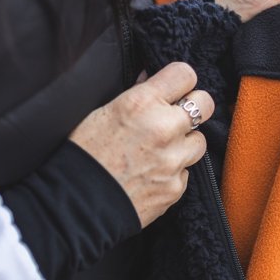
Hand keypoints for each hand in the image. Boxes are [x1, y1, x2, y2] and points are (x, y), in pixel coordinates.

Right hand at [69, 62, 214, 228]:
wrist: (74, 204)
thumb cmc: (82, 154)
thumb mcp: (101, 113)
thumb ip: (134, 94)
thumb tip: (151, 78)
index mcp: (142, 103)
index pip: (185, 74)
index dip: (181, 81)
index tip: (175, 89)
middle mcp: (164, 128)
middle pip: (205, 103)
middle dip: (193, 107)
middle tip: (176, 117)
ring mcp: (173, 160)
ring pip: (200, 141)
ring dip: (184, 143)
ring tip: (160, 150)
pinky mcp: (175, 187)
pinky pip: (186, 172)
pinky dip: (173, 172)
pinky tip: (151, 174)